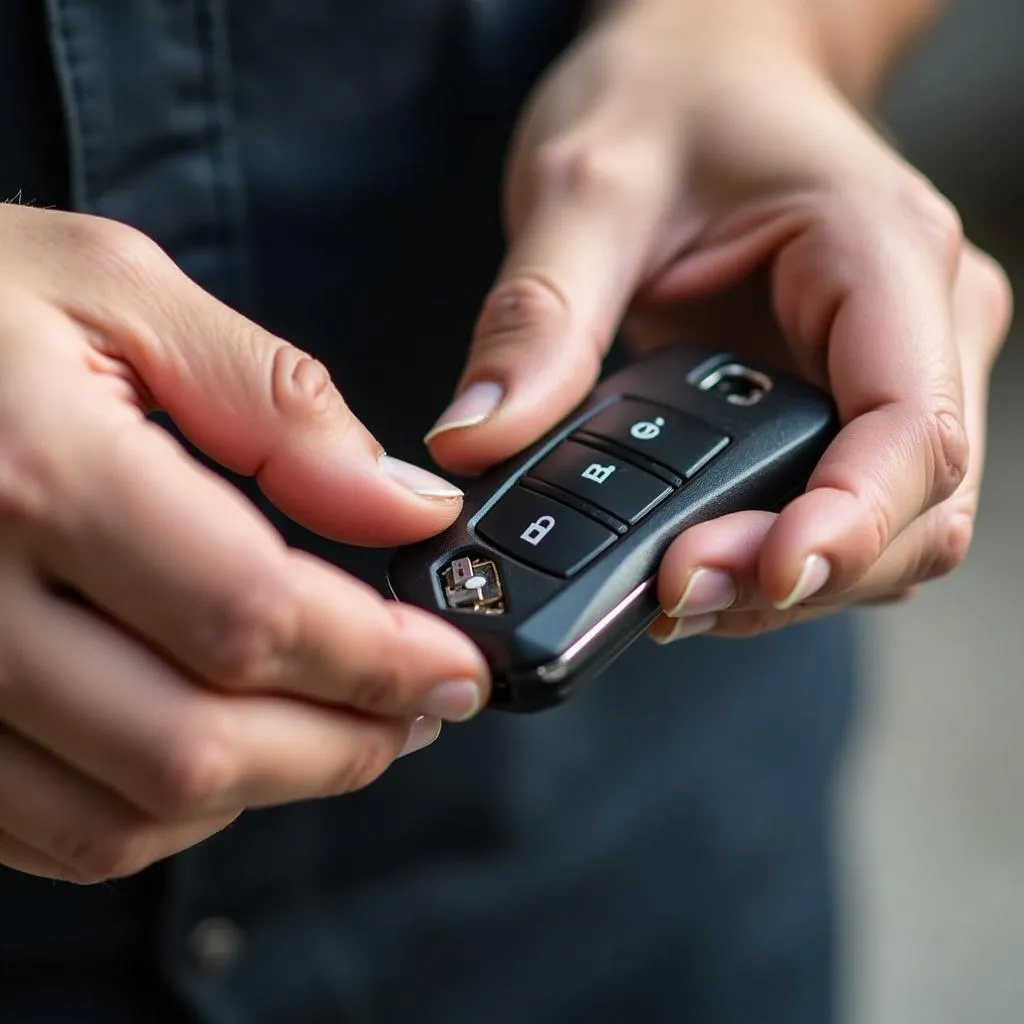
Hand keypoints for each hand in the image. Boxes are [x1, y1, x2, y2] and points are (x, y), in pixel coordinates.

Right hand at [0, 205, 488, 883]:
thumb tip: (404, 505)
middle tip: (419, 708)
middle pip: (194, 750)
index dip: (382, 660)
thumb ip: (277, 404)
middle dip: (343, 746)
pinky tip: (224, 744)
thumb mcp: (119, 291)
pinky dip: (166, 814)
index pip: (251, 615)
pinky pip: (52, 831)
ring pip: (124, 820)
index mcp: (34, 473)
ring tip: (340, 728)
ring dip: (264, 790)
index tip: (458, 667)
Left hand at [424, 4, 1010, 637]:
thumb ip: (538, 317)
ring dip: (789, 581)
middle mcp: (921, 318)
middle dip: (801, 573)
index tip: (756, 576)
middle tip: (673, 593)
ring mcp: (898, 368)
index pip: (910, 426)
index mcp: (880, 252)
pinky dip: (778, 554)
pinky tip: (696, 557)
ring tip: (672, 588)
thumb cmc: (667, 100)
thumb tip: (477, 442)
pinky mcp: (850, 401)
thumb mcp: (585, 186)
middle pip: (915, 506)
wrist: (705, 70)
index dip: (846, 524)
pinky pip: (844, 509)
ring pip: (892, 528)